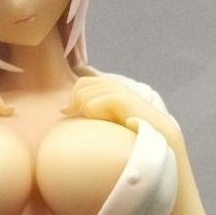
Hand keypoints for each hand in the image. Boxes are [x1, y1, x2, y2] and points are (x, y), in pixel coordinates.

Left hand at [62, 76, 181, 144]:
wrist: (152, 133)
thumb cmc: (126, 129)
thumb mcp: (102, 116)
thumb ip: (87, 108)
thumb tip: (63, 109)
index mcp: (107, 84)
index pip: (80, 82)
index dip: (72, 98)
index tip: (68, 113)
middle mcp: (111, 82)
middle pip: (78, 87)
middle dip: (77, 105)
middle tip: (92, 119)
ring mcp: (114, 87)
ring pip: (82, 96)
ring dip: (88, 112)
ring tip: (104, 120)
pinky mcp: (117, 96)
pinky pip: (90, 105)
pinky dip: (94, 115)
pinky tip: (108, 120)